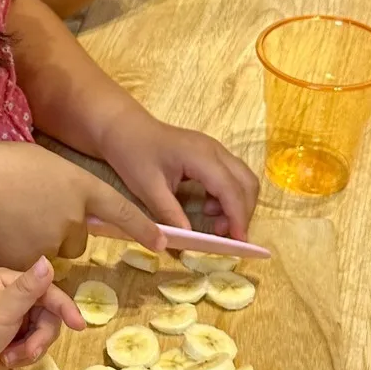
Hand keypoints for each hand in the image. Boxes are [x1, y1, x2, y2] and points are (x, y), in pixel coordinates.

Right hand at [0, 141, 163, 266]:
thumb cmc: (1, 165)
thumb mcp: (45, 164)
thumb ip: (66, 187)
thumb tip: (69, 202)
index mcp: (82, 186)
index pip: (122, 211)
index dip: (143, 228)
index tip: (163, 243)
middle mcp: (76, 218)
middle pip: (78, 238)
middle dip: (60, 231)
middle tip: (30, 212)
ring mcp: (56, 243)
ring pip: (55, 253)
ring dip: (40, 244)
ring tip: (12, 221)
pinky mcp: (34, 264)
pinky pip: (34, 267)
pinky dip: (21, 255)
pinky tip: (2, 236)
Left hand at [0, 257, 84, 369]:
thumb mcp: (2, 310)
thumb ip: (28, 288)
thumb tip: (48, 260)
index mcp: (9, 282)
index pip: (48, 290)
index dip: (65, 307)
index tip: (79, 326)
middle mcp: (14, 298)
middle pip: (49, 314)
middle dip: (40, 336)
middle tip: (28, 351)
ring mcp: (15, 320)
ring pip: (44, 333)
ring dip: (31, 348)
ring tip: (11, 358)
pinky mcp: (15, 341)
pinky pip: (36, 346)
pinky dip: (25, 356)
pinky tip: (7, 361)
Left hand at [99, 107, 257, 239]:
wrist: (123, 127)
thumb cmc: (132, 154)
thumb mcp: (147, 188)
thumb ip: (170, 214)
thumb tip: (190, 240)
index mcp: (201, 157)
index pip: (231, 190)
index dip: (238, 217)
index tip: (239, 241)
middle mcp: (215, 150)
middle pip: (246, 183)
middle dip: (242, 212)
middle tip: (223, 235)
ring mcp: (214, 149)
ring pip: (242, 179)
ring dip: (236, 204)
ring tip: (213, 223)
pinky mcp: (210, 154)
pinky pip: (231, 176)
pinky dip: (228, 196)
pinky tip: (207, 207)